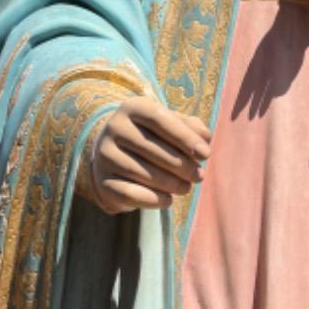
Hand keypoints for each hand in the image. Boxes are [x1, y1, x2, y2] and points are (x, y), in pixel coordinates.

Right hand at [90, 96, 210, 214]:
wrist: (114, 153)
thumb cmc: (152, 135)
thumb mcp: (170, 124)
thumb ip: (190, 127)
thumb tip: (205, 138)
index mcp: (132, 108)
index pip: (160, 120)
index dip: (185, 138)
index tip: (206, 154)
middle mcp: (114, 128)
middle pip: (153, 149)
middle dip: (182, 165)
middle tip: (199, 176)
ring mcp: (104, 155)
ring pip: (143, 173)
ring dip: (171, 184)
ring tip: (186, 187)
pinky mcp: (101, 181)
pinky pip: (129, 194)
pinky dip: (153, 200)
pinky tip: (168, 200)